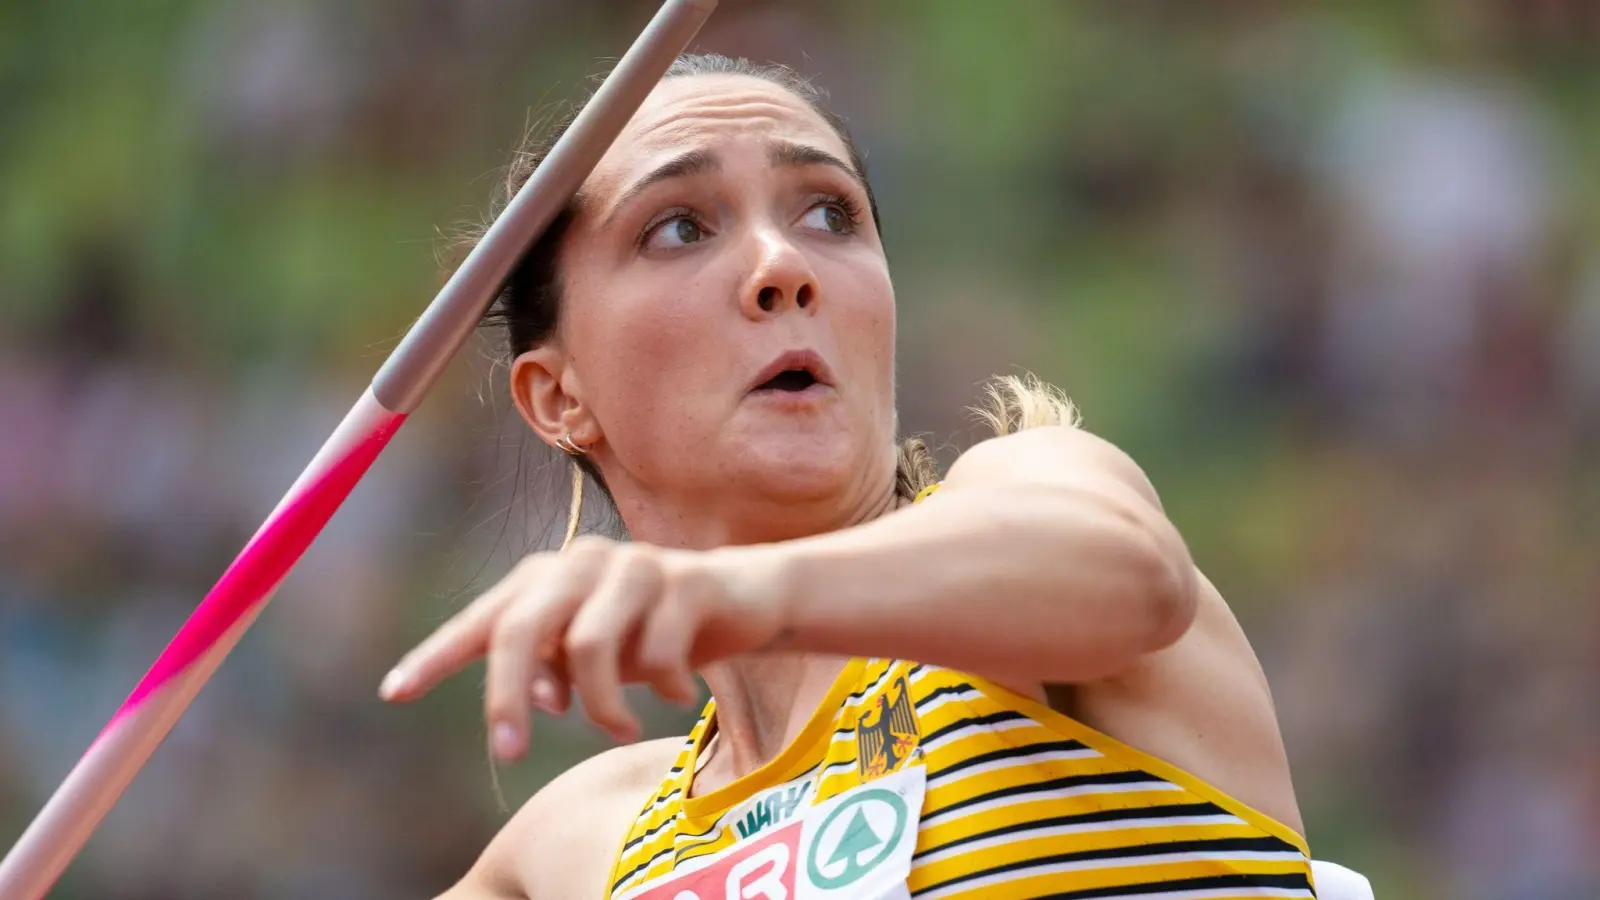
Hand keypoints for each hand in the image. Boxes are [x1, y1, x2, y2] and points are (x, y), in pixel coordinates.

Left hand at [379, 536, 787, 755]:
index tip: (394, 693)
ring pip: (591, 646)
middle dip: (507, 697)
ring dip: (603, 705)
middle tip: (510, 753)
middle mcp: (583, 561)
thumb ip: (552, 669)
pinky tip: (679, 694)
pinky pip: (659, 650)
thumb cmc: (653, 629)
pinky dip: (665, 685)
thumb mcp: (594, 654)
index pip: (483, 619)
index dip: (437, 655)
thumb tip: (534, 701)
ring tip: (620, 729)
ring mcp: (635, 565)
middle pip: (522, 628)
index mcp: (549, 577)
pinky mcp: (687, 580)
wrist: (745, 597)